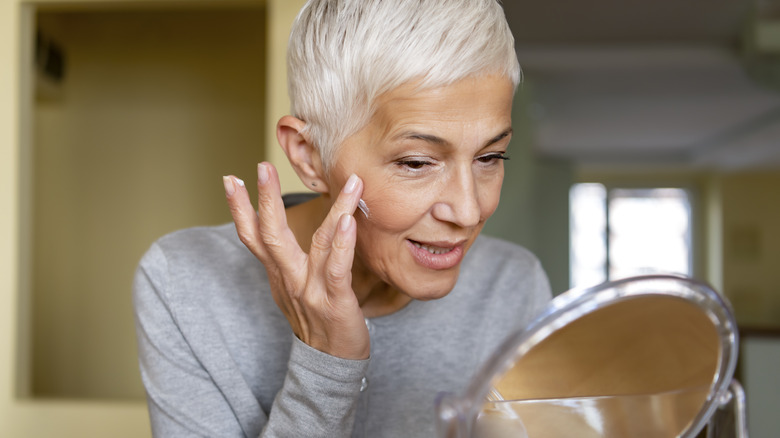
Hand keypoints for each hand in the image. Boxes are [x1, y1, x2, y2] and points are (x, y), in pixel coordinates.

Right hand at [223, 163, 368, 359]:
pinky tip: (349, 222)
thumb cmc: (315, 320)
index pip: (252, 237)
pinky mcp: (335, 301)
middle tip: (262, 167)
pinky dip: (342, 245)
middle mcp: (290, 279)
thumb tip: (277, 231)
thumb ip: (286, 260)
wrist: (329, 364)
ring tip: (350, 182)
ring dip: (335, 210)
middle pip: (271, 235)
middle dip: (265, 200)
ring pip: (317, 244)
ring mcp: (311, 290)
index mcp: (278, 274)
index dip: (239, 209)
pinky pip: (337, 269)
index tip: (230, 179)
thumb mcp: (291, 288)